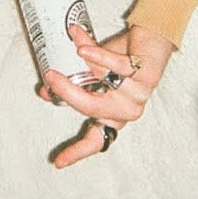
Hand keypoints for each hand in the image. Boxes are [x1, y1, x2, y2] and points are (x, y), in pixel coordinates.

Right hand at [39, 24, 174, 167]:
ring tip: (75, 46)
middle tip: (50, 77)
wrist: (151, 36)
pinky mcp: (146, 75)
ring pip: (103, 81)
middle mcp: (127, 111)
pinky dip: (99, 55)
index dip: (77, 152)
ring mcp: (139, 95)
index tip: (59, 162)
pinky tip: (83, 48)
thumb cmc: (122, 58)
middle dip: (68, 92)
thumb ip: (75, 83)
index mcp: (114, 117)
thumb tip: (46, 90)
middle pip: (91, 108)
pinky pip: (117, 66)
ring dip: (86, 61)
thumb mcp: (94, 75)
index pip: (96, 141)